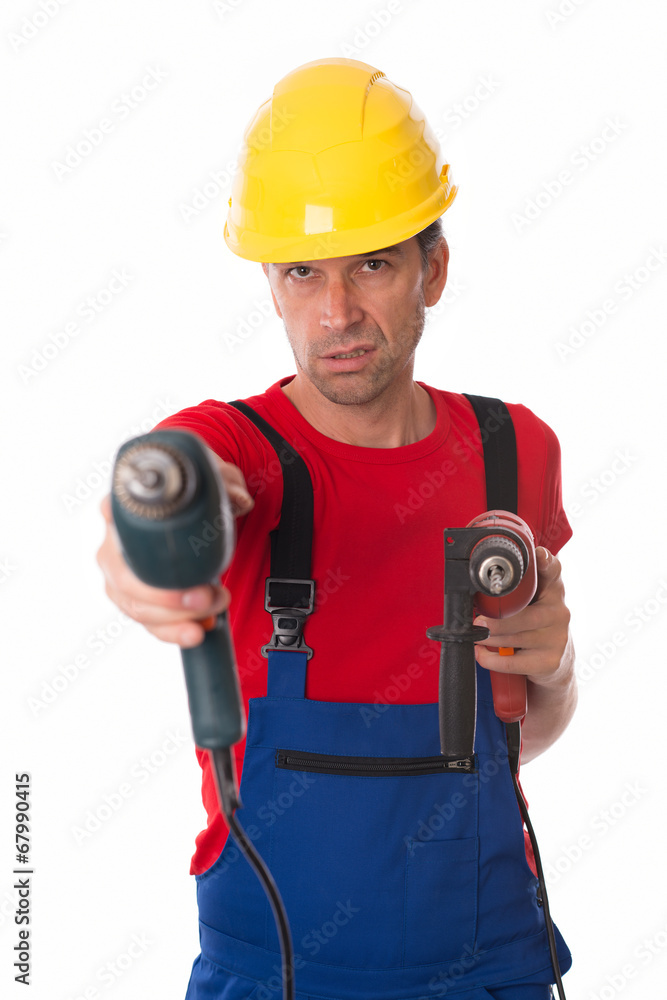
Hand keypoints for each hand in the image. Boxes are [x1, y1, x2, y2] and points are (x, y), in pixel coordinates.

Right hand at [95, 449, 253, 647]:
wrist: (203, 519)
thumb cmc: (199, 497)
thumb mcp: (216, 481)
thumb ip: (226, 484)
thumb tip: (239, 500)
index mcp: (127, 508)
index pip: (110, 515)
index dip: (126, 535)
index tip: (156, 554)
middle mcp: (116, 542)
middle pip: (125, 578)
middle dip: (166, 596)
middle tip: (205, 595)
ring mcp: (122, 575)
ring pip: (136, 606)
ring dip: (177, 617)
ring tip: (213, 609)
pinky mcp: (137, 599)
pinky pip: (148, 624)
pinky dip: (173, 632)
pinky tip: (196, 632)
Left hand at [473, 546, 572, 686]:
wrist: (555, 662)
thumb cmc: (535, 624)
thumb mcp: (532, 600)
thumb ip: (518, 586)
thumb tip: (480, 580)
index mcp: (553, 590)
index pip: (553, 571)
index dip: (545, 562)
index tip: (538, 555)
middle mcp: (559, 612)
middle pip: (526, 614)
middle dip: (497, 620)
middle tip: (477, 621)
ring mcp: (557, 638)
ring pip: (515, 638)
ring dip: (488, 638)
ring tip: (476, 635)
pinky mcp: (550, 662)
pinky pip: (513, 662)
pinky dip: (491, 659)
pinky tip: (481, 653)